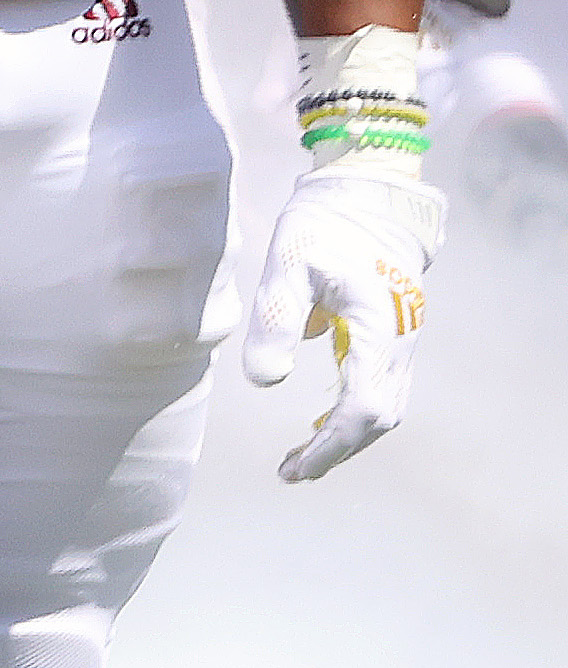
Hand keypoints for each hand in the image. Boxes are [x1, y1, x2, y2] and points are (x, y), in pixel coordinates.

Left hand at [242, 150, 445, 480]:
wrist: (370, 196)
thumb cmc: (326, 226)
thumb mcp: (288, 264)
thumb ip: (277, 320)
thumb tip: (265, 382)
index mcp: (379, 330)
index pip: (363, 409)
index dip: (330, 446)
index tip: (296, 468)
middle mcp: (400, 343)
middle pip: (378, 418)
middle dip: (336, 451)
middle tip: (290, 472)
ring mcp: (402, 342)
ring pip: (384, 408)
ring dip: (345, 436)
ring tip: (299, 457)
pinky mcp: (393, 337)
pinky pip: (381, 389)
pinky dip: (353, 414)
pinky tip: (320, 424)